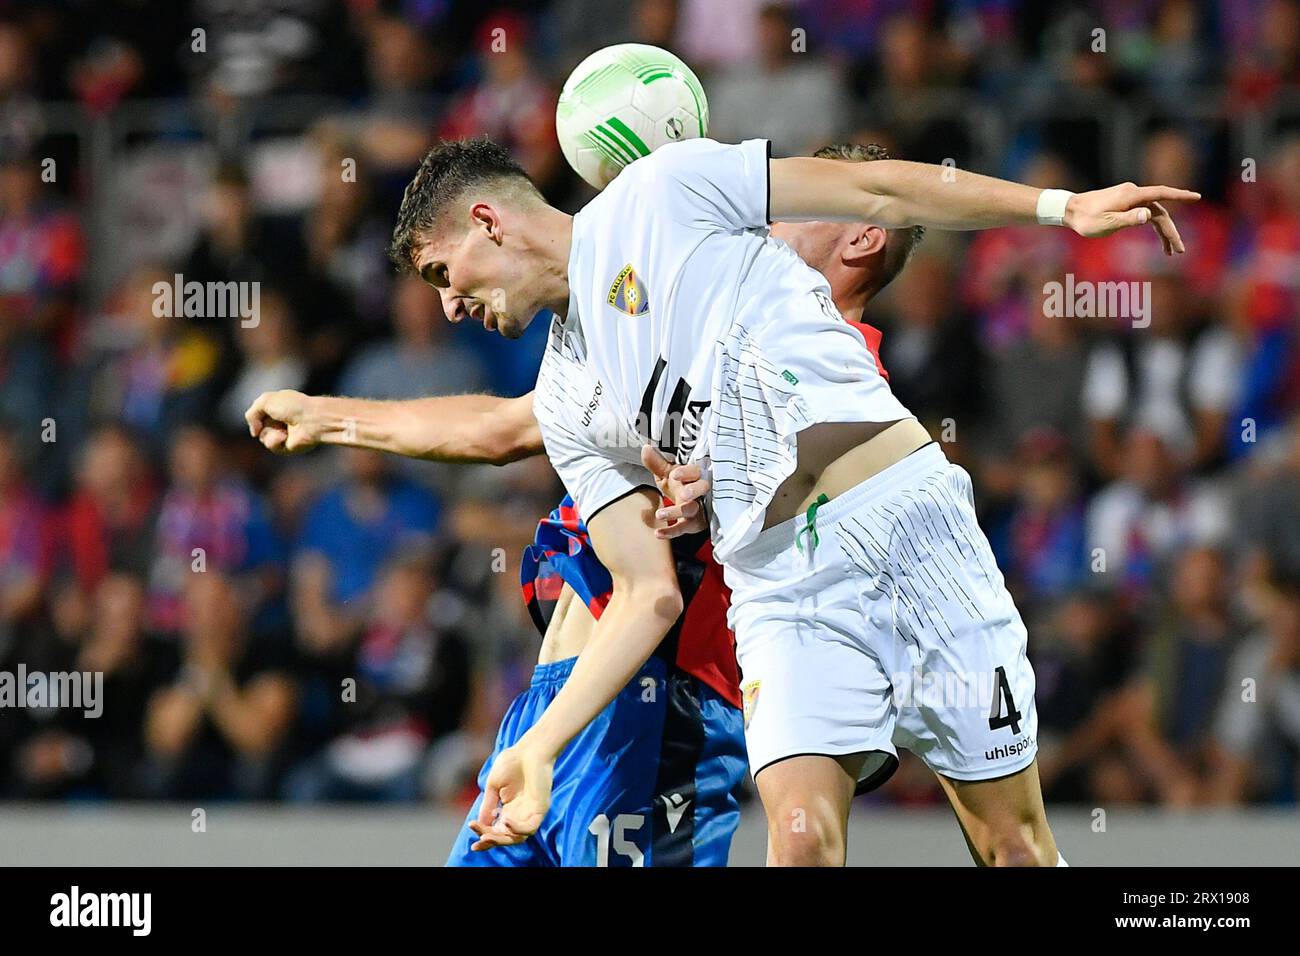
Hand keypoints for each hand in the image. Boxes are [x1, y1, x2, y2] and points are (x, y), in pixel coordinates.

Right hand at [244, 389, 318, 453]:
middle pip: (259, 426)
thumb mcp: (265, 400)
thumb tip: (255, 433)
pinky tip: (285, 436)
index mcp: (279, 406)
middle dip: (263, 423)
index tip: (266, 408)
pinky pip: (272, 446)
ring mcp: (285, 434)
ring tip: (283, 429)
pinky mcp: (288, 446)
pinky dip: (276, 440)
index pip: (259, 413)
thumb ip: (251, 414)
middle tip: (279, 418)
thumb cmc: (293, 406)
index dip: (259, 412)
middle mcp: (282, 420)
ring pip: (263, 437)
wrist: (312, 420)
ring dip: (269, 432)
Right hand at [468, 743, 553, 850]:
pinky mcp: (541, 809)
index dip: (485, 837)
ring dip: (501, 839)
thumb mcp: (494, 786)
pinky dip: (517, 829)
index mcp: (509, 809)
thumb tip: (481, 824)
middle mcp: (521, 814)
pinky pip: (530, 828)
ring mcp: (531, 813)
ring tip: (487, 834)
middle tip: (479, 840)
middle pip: (506, 837)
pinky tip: (504, 821)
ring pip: (518, 837)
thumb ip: (488, 805)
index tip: (473, 842)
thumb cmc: (513, 761)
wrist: (530, 748)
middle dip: (491, 841)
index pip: (497, 830)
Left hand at [641, 445, 709, 537]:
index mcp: (693, 476)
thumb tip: (646, 448)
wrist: (688, 507)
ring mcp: (698, 508)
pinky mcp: (693, 524)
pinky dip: (670, 532)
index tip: (675, 474)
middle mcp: (699, 492)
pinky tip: (658, 533)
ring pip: (692, 510)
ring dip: (676, 512)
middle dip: (693, 491)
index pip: (695, 471)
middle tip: (683, 494)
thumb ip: (657, 462)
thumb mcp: (667, 474)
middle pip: (701, 489)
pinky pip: (683, 528)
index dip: (686, 472)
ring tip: (660, 514)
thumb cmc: (680, 486)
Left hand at [1064, 183, 1200, 253]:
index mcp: (1131, 196)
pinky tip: (1157, 240)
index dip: (1180, 196)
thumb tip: (1149, 215)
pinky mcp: (1124, 204)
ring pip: (1153, 214)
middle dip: (1170, 232)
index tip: (1197, 197)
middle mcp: (1133, 194)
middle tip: (1179, 251)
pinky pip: (1144, 214)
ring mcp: (1129, 198)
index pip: (1161, 194)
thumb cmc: (1086, 219)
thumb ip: (1129, 219)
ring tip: (1170, 252)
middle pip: (1160, 212)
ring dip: (1162, 232)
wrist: (1069, 210)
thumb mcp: (1106, 223)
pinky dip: (1151, 226)